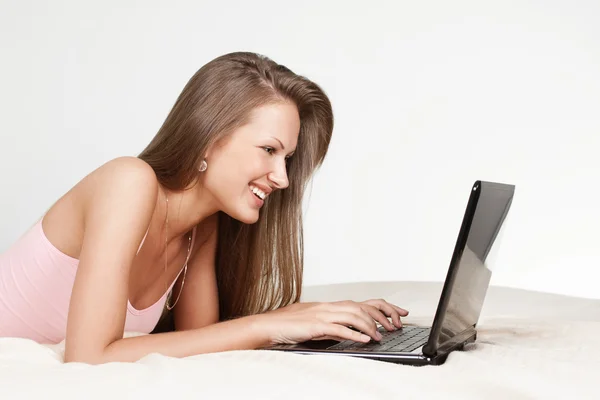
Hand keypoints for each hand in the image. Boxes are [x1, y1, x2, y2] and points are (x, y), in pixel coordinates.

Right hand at [258, 299, 408, 345]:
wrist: (271, 325)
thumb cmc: (292, 325)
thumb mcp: (318, 324)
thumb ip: (335, 325)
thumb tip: (353, 332)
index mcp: (332, 305)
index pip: (364, 302)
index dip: (384, 307)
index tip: (399, 313)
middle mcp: (330, 306)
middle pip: (363, 306)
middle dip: (383, 315)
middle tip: (395, 326)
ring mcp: (323, 314)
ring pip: (354, 315)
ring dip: (370, 327)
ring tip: (380, 337)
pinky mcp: (316, 325)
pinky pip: (339, 328)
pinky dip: (354, 334)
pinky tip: (364, 339)